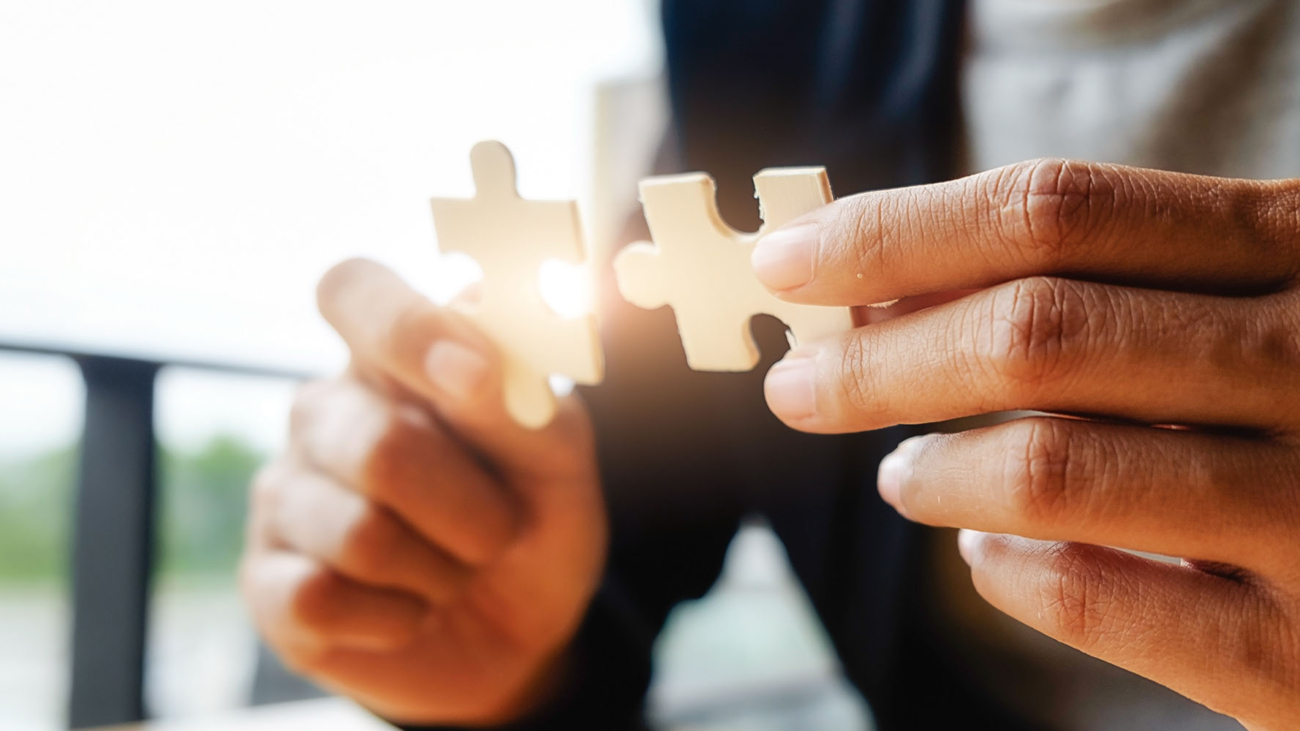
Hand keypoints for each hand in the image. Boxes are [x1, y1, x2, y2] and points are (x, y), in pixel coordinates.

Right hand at [240, 259, 606, 725]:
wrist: (523, 633)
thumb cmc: (532, 519)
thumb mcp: (556, 455)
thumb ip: (517, 389)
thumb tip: (472, 326)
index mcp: (394, 357)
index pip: (353, 290)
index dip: (406, 327)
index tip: (476, 374)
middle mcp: (326, 412)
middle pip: (379, 446)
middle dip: (471, 510)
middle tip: (499, 529)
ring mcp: (285, 496)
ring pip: (359, 535)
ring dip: (442, 571)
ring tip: (453, 570)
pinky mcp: (268, 584)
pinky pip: (323, 599)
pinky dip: (399, 618)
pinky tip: (409, 610)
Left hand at [752, 159, 1299, 728]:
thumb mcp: (1241, 308)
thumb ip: (1099, 287)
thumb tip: (880, 290)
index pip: (1059, 210)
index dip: (898, 231)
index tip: (789, 261)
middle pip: (1036, 332)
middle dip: (878, 360)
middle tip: (799, 387)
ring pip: (1049, 468)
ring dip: (933, 470)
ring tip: (899, 474)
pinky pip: (1093, 598)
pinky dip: (1005, 571)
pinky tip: (986, 553)